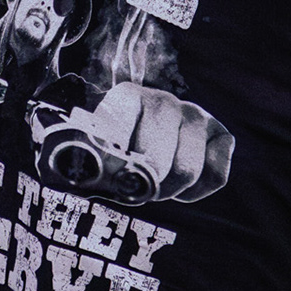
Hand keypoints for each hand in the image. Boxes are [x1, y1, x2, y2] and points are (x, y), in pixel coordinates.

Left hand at [34, 80, 232, 204]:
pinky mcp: (220, 135)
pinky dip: (197, 191)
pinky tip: (180, 186)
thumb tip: (70, 176)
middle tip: (134, 191)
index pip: (122, 132)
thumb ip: (81, 162)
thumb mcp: (89, 151)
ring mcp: (195, 115)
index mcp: (126, 98)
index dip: (115, 167)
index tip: (110, 181)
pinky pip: (216, 175)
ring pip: (187, 171)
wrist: (139, 142)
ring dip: (169, 190)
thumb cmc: (111, 152)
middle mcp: (164, 101)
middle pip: (156, 161)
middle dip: (143, 186)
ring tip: (155, 187)